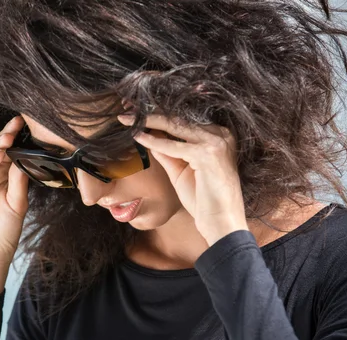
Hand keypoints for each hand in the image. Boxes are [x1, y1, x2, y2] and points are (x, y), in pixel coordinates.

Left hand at [117, 113, 248, 246]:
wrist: (220, 222)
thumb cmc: (203, 199)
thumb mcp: (180, 170)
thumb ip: (167, 153)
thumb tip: (149, 138)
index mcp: (216, 135)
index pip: (181, 121)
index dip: (157, 116)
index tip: (135, 113)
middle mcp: (220, 134)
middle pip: (177, 120)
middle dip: (149, 114)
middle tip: (125, 111)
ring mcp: (216, 142)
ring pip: (175, 127)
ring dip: (148, 122)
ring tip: (127, 119)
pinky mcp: (209, 154)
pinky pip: (175, 146)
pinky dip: (155, 142)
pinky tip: (138, 137)